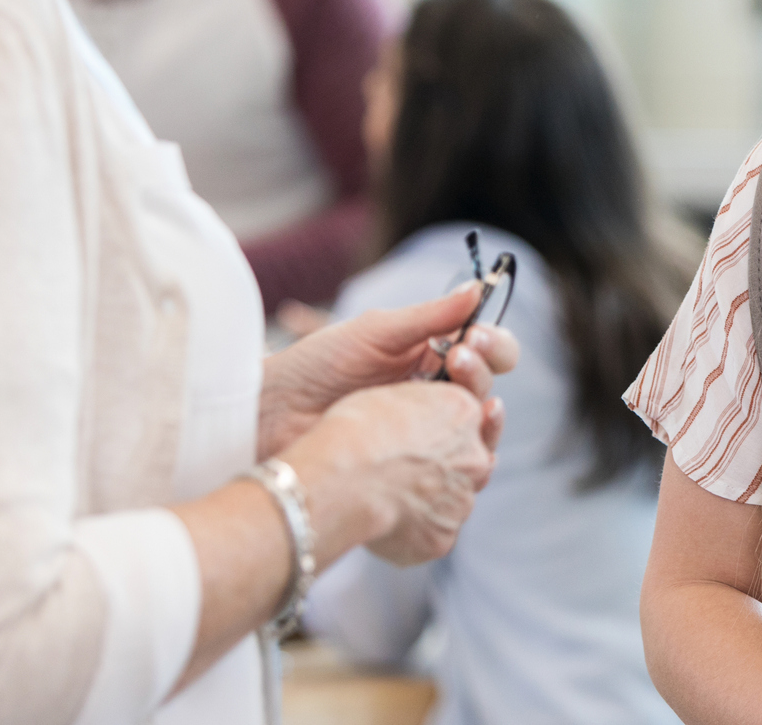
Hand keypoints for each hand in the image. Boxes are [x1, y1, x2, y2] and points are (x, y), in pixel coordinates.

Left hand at [258, 284, 521, 456]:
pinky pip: (456, 469)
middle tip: (459, 360)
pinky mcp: (415, 471)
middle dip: (480, 370)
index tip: (476, 337)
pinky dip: (464, 455)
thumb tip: (478, 288)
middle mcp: (433, 395)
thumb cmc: (314, 367)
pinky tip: (450, 446)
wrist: (270, 417)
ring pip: (478, 429)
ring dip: (479, 412)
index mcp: (429, 356)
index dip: (492, 344)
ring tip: (459, 400)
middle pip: (485, 387)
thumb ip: (429, 315)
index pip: (485, 349)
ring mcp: (424, 435)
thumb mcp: (374, 333)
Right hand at [285, 379, 496, 565]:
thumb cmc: (357, 433)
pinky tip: (382, 521)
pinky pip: (429, 535)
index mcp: (463, 412)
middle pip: (463, 465)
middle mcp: (474, 457)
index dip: (436, 433)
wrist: (343, 480)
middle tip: (398, 470)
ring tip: (382, 496)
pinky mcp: (442, 539)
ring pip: (448, 502)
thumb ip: (423, 410)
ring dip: (424, 502)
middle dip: (436, 470)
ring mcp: (461, 502)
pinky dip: (410, 532)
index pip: (464, 421)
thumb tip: (419, 424)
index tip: (413, 439)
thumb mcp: (395, 396)